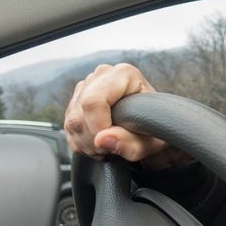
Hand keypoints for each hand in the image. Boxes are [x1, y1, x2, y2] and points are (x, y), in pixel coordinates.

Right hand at [64, 63, 188, 167]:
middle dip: (92, 140)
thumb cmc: (157, 130)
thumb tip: (102, 140)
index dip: (97, 128)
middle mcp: (103, 75)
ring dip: (87, 144)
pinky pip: (68, 127)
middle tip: (111, 151)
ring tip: (109, 149)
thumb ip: (130, 143)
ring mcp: (87, 86)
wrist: (155, 129)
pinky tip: (100, 145)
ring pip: (71, 121)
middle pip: (79, 113)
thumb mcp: (152, 142)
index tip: (109, 146)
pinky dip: (81, 143)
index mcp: (124, 74)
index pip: (94, 101)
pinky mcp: (77, 101)